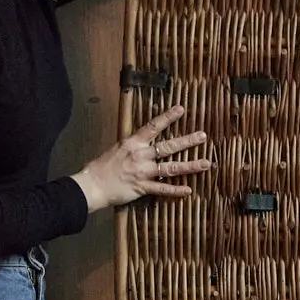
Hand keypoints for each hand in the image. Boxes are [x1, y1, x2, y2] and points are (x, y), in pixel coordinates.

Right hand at [73, 105, 211, 212]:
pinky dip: (175, 190)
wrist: (92, 184)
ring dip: (190, 166)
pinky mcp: (142, 187)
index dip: (168, 117)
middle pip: (168, 146)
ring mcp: (143, 171)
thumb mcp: (118, 148)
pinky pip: (162, 189)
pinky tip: (188, 190)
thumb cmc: (102, 166)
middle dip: (188, 141)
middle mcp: (140, 155)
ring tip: (206, 164)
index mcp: (133, 142)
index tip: (181, 109)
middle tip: (203, 136)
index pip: (153, 126)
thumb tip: (143, 140)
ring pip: (171, 168)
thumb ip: (134, 145)